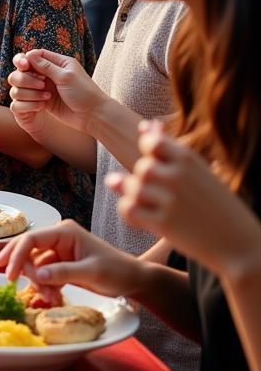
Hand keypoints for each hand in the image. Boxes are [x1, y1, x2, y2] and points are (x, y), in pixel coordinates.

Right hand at [0, 219, 139, 302]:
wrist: (133, 280)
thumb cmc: (117, 271)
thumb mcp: (91, 272)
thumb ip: (63, 273)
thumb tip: (36, 275)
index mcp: (64, 231)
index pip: (31, 239)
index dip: (17, 255)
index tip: (9, 274)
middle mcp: (57, 238)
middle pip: (27, 249)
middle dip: (22, 267)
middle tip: (13, 284)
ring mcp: (58, 251)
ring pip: (33, 264)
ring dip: (36, 281)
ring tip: (48, 297)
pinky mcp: (60, 264)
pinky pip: (42, 274)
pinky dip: (44, 286)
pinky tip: (52, 297)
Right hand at [9, 49, 102, 133]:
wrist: (92, 116)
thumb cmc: (83, 93)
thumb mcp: (66, 76)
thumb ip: (46, 66)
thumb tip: (29, 54)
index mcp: (59, 63)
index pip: (36, 55)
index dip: (26, 59)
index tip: (23, 66)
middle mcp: (50, 74)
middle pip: (25, 70)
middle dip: (27, 77)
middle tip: (41, 84)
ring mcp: (45, 87)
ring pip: (22, 85)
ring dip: (29, 91)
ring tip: (46, 96)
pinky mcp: (42, 100)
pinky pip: (25, 99)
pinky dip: (30, 101)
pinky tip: (42, 105)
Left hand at [106, 121, 260, 275]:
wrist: (241, 246)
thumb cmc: (218, 206)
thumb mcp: (199, 171)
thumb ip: (171, 149)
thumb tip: (145, 124)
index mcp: (189, 159)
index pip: (150, 142)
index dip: (148, 155)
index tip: (160, 168)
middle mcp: (177, 175)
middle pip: (140, 168)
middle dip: (144, 181)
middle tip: (159, 196)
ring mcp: (169, 199)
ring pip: (131, 186)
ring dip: (135, 197)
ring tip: (151, 208)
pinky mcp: (162, 223)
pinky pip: (128, 208)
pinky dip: (129, 214)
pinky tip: (142, 221)